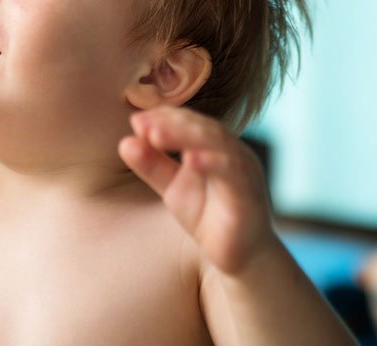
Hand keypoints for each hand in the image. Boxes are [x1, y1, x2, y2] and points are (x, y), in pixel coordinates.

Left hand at [118, 106, 276, 275]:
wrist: (240, 257)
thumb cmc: (207, 215)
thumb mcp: (172, 188)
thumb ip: (152, 166)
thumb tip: (125, 142)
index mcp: (213, 145)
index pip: (187, 122)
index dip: (162, 118)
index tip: (135, 121)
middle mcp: (232, 152)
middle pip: (201, 128)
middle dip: (170, 124)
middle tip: (142, 125)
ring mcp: (244, 172)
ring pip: (218, 144)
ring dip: (187, 136)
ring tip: (156, 135)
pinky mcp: (251, 195)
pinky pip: (234, 174)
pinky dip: (213, 163)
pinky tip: (191, 160)